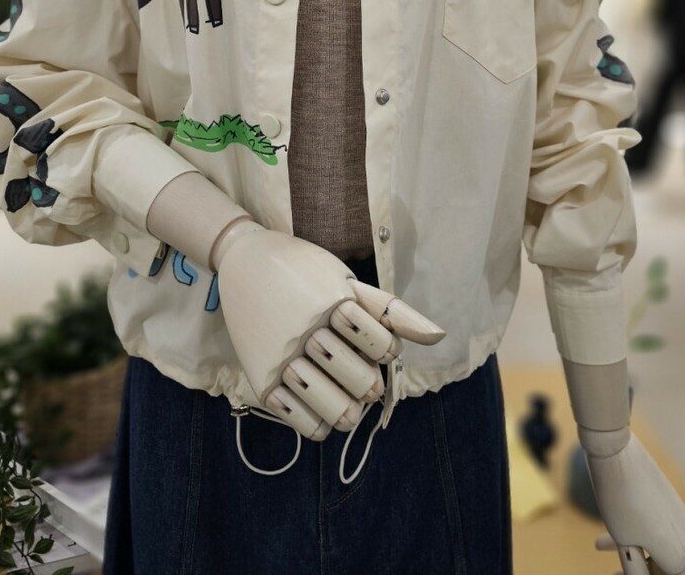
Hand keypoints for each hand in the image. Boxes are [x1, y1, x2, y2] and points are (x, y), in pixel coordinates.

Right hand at [215, 227, 444, 438]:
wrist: (244, 260)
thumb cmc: (304, 270)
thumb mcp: (348, 281)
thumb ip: (391, 311)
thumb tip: (439, 336)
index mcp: (333, 302)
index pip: (381, 346)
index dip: (387, 352)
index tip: (379, 347)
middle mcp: (306, 330)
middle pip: (358, 379)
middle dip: (370, 385)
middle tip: (366, 383)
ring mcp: (281, 355)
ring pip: (331, 406)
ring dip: (348, 411)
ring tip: (350, 404)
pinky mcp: (260, 376)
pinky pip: (297, 419)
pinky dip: (317, 424)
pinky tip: (321, 409)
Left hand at [582, 431, 684, 574]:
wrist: (616, 450)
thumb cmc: (619, 501)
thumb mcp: (624, 542)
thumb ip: (635, 566)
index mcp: (678, 553)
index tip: (618, 573)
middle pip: (664, 563)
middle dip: (638, 566)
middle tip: (613, 568)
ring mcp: (677, 513)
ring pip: (656, 541)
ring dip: (633, 547)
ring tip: (600, 543)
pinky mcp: (666, 496)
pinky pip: (655, 522)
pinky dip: (635, 529)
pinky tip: (610, 524)